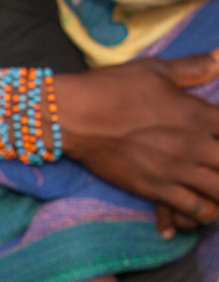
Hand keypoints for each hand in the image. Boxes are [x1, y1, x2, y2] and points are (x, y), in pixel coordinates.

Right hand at [57, 53, 218, 228]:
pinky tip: (198, 213)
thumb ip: (194, 67)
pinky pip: (190, 208)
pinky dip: (199, 213)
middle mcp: (193, 144)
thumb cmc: (115, 88)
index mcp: (199, 113)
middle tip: (216, 169)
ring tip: (215, 195)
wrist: (77, 117)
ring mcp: (174, 170)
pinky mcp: (153, 189)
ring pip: (217, 193)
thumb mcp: (158, 70)